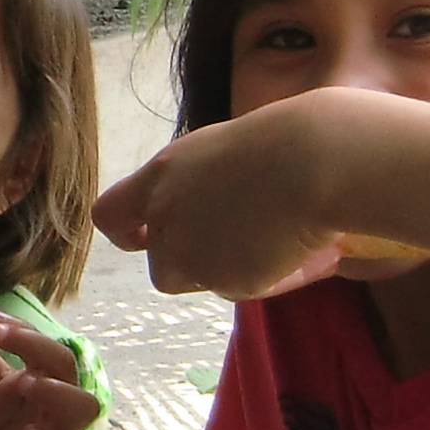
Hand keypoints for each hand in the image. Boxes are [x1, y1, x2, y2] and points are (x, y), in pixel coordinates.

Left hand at [93, 106, 352, 301]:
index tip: (143, 238)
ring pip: (204, 281)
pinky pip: (248, 289)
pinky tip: (310, 251)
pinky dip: (276, 278)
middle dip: (197, 265)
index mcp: (163, 175)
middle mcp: (167, 216)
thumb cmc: (289, 140)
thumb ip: (201, 186)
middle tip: (243, 246)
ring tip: (283, 242)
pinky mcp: (228, 280)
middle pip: (162, 266)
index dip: (125, 232)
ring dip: (234, 270)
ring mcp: (193, 252)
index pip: (110, 214)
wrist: (320, 161)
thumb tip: (215, 219)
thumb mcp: (227, 154)